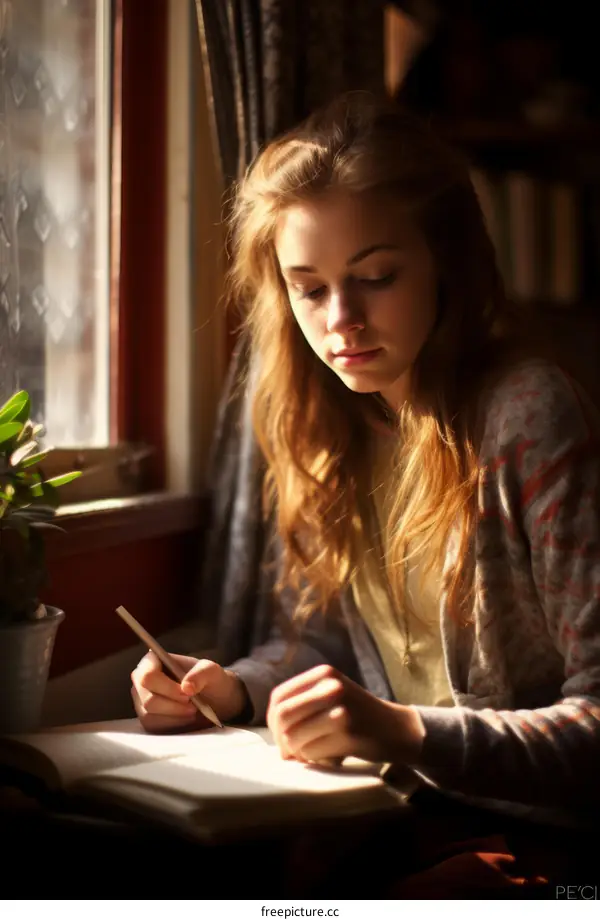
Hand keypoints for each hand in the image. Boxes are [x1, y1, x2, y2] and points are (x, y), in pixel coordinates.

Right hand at [131, 652, 248, 732]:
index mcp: (152, 661)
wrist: (214, 700)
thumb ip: (201, 674)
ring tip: (193, 710)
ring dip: (176, 716)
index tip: (188, 694)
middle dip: (174, 706)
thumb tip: (186, 687)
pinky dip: (174, 725)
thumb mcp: (211, 671)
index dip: (167, 688)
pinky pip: (154, 727)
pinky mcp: (147, 719)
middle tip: (194, 705)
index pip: (147, 676)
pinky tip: (187, 718)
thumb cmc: (210, 680)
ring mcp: (141, 701)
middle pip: (148, 699)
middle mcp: (141, 681)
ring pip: (150, 716)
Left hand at [267, 664, 424, 765]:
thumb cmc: (358, 715)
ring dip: (298, 751)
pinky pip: (311, 752)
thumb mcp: (333, 694)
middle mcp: (331, 687)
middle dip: (281, 739)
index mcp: (324, 674)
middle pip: (282, 716)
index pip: (279, 696)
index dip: (272, 720)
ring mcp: (341, 710)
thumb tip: (272, 725)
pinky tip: (326, 756)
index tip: (281, 735)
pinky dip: (313, 759)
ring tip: (311, 752)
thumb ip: (304, 700)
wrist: (396, 728)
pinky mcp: (348, 734)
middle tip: (290, 752)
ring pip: (294, 737)